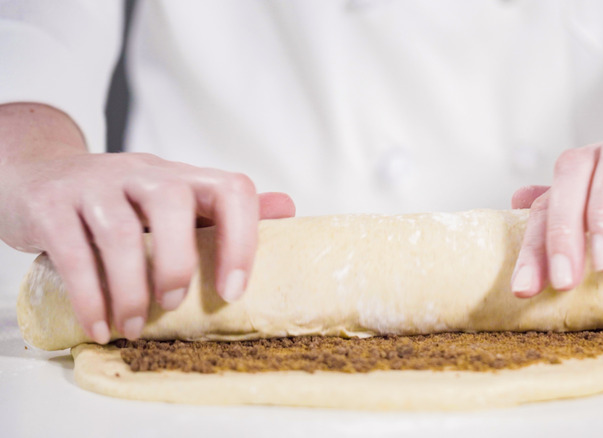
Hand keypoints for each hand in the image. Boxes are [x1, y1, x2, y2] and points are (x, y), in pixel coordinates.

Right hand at [0, 103, 295, 343]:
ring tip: (135, 327)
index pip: (231, 189)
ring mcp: (95, 185)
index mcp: (183, 177)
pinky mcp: (51, 204)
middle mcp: (143, 172)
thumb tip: (288, 209)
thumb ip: (225, 211)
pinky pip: (71, 252)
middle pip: (172, 203)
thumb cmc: (122, 201)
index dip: (242, 238)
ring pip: (119, 231)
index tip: (233, 291)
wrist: (41, 177)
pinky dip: (89, 297)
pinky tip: (100, 326)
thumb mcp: (175, 201)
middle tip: (173, 305)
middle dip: (179, 263)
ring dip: (131, 289)